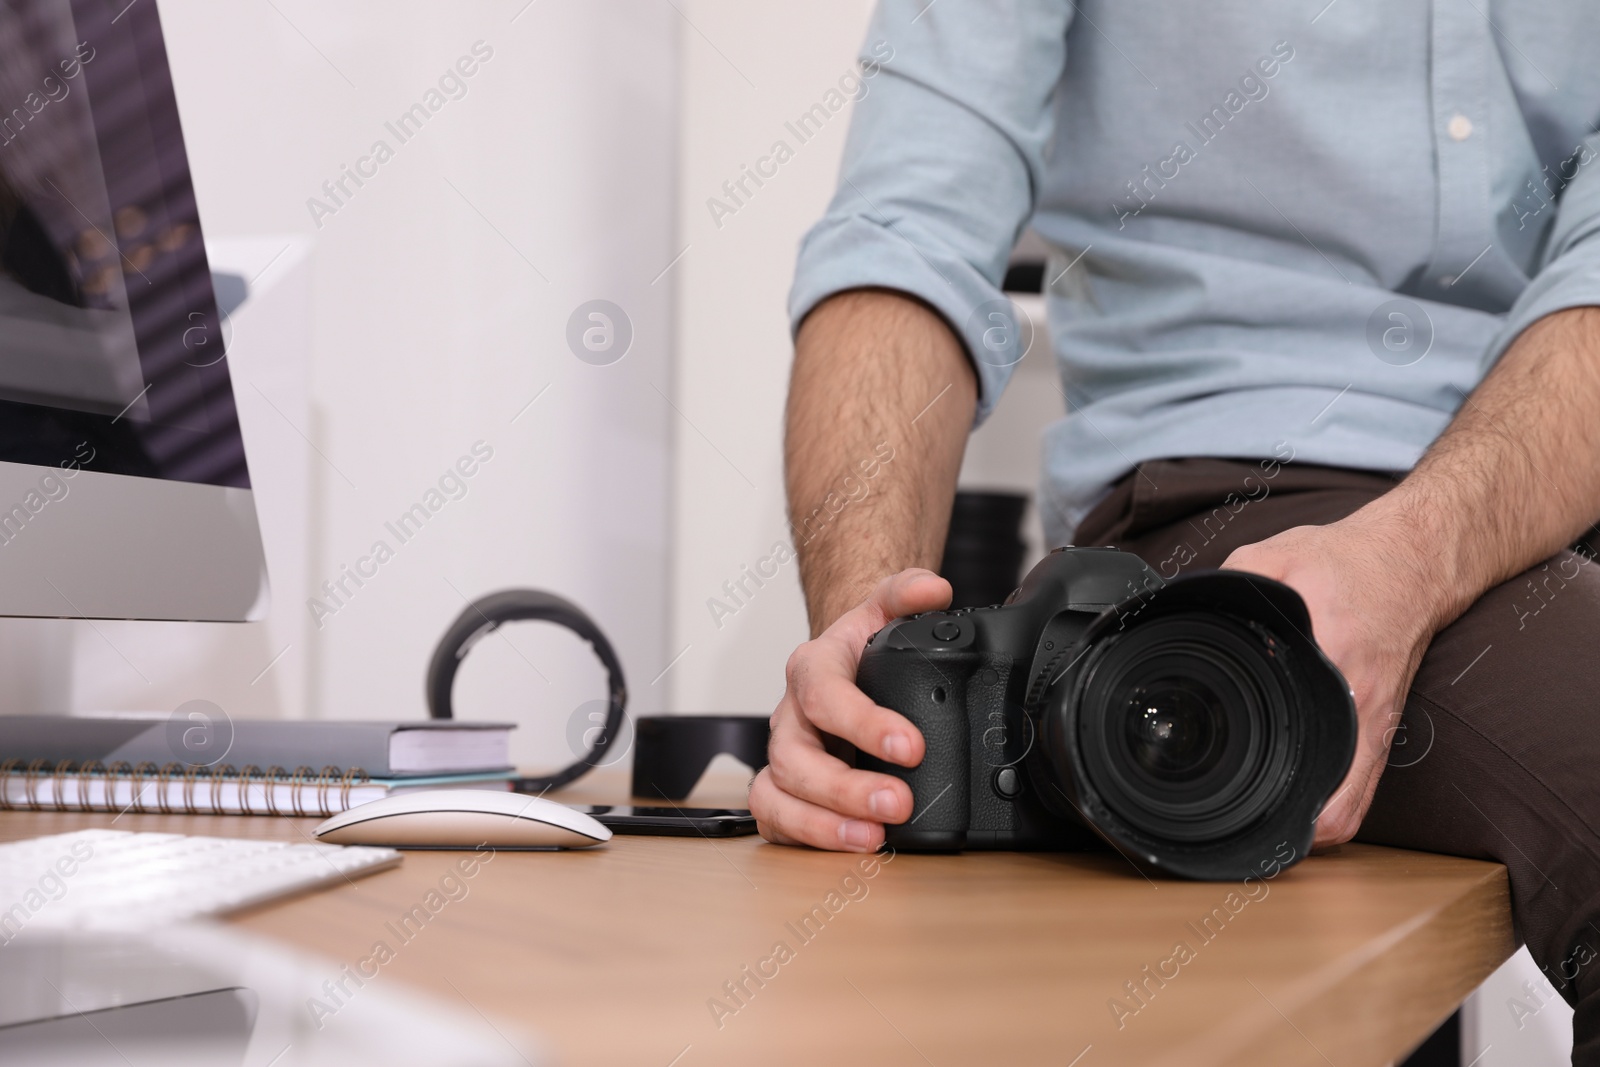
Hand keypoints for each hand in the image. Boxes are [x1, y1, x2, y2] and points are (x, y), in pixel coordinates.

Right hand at [750, 569, 952, 851]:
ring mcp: (783, 757)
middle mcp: (790, 716)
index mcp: (811, 669)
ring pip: (779, 794)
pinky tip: (852, 844)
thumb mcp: (883, 610)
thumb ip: (907, 593)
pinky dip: (810, 838)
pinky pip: (777, 821)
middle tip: (898, 803)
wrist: (839, 669)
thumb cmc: (859, 649)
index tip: (910, 745)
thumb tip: (932, 591)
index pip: (825, 694)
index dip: (864, 723)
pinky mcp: (784, 791)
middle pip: (796, 757)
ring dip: (823, 822)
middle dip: (845, 787)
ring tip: (874, 836)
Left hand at [1221, 508, 1446, 847]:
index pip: (1325, 751)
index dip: (1287, 797)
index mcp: (1339, 661)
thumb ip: (1231, 583)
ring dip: (1315, 823)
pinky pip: (1364, 783)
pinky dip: (1335, 802)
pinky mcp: (1385, 723)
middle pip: (1340, 804)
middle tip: (1243, 828)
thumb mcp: (1278, 557)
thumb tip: (1186, 610)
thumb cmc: (1350, 561)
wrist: (1414, 560)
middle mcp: (1365, 703)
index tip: (1245, 807)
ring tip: (1267, 828)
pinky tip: (1300, 803)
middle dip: (1292, 829)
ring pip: (1355, 805)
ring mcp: (1381, 720)